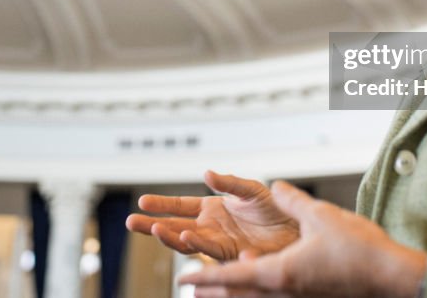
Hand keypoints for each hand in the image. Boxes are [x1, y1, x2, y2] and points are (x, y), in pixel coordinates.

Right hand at [125, 170, 299, 260]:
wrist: (295, 230)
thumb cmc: (277, 210)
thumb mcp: (251, 190)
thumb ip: (229, 183)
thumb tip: (207, 173)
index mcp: (213, 208)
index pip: (180, 206)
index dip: (161, 204)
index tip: (142, 202)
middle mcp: (211, 226)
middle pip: (175, 226)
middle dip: (152, 224)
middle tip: (131, 222)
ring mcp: (218, 241)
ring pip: (187, 241)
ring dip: (170, 236)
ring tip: (154, 229)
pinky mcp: (230, 253)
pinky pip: (210, 249)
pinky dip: (198, 243)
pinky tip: (187, 236)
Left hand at [179, 181, 426, 297]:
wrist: (393, 280)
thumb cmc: (360, 252)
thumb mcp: (320, 216)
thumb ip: (292, 200)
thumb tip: (275, 186)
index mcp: (278, 274)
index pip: (230, 276)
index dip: (204, 275)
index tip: (183, 277)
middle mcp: (283, 293)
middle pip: (238, 295)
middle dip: (213, 291)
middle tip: (192, 289)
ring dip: (234, 293)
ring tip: (217, 291)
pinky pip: (277, 297)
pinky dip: (260, 291)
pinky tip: (263, 281)